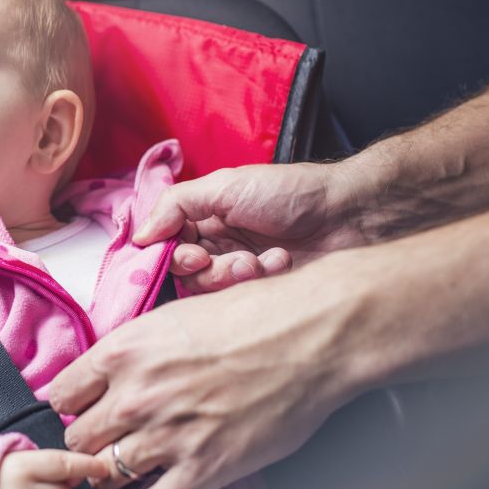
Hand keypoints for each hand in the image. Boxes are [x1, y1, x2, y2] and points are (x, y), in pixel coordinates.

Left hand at [49, 255, 373, 488]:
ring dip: (120, 473)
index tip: (88, 409)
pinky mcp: (204, 468)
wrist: (313, 333)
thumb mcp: (177, 316)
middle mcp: (136, 394)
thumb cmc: (256, 315)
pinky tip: (166, 488)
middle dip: (95, 440)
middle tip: (117, 438)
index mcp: (124, 350)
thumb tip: (112, 374)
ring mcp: (168, 434)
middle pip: (77, 439)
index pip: (60, 394)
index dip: (75, 405)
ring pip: (106, 475)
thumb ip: (137, 350)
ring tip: (143, 463)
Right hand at [133, 163, 367, 292]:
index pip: (165, 246)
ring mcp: (238, 271)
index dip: (172, 256)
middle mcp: (216, 244)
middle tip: (231, 259)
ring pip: (210, 291)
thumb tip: (139, 235)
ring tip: (263, 260)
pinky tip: (282, 263)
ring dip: (234, 276)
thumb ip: (176, 205)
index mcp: (203, 218)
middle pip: (184, 275)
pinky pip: (240, 302)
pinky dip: (260, 282)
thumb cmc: (290, 192)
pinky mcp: (262, 293)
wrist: (349, 214)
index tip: (192, 255)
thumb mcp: (226, 186)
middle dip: (206, 270)